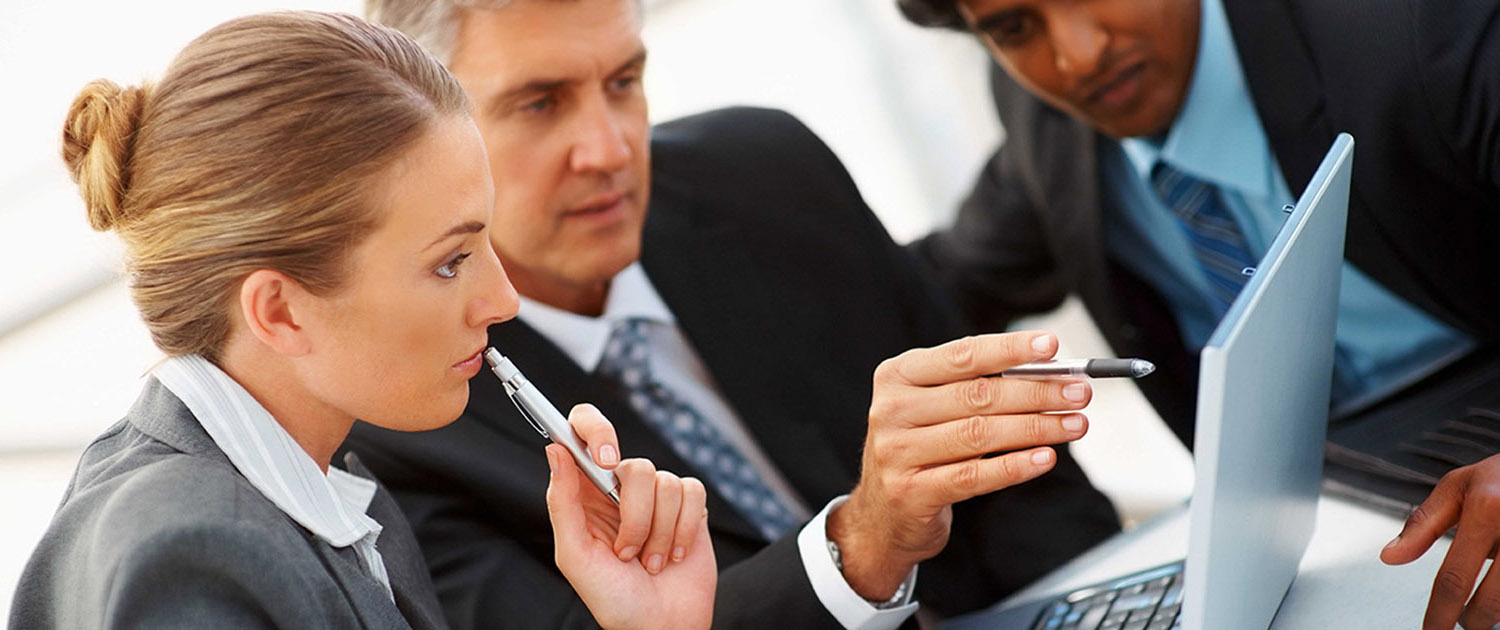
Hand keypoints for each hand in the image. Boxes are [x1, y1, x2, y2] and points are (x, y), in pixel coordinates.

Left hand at [545, 404, 715, 629]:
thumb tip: (555, 449)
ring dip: (658, 534)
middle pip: (633, 466)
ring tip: (650, 562)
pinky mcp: (690, 505)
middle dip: (634, 517)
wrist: (660, 626)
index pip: (583, 432)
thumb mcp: (575, 556)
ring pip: (665, 482)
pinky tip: (674, 555)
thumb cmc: (612, 598)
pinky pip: (692, 492)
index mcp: (585, 493)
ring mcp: (657, 496)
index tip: (605, 459)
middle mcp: (620, 488)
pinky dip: (684, 530)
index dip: (595, 430)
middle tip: (625, 551)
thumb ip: (562, 502)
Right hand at [829, 331, 1091, 598]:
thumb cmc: (920, 448)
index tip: (1052, 346)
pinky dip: (1016, 466)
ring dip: (1036, 428)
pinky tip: (1045, 458)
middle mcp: (891, 410)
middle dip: (1037, 392)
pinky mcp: (911, 492)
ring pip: (980, 434)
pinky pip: (975, 476)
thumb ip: (976, 385)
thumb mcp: (933, 406)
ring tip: (1075, 424)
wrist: (881, 515)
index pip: (962, 355)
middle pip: (977, 395)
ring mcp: (897, 452)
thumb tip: (1047, 370)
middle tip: (1078, 392)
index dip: (1010, 349)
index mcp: (898, 375)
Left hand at [1382, 454, 1499, 629]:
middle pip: (1492, 601)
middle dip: (1473, 620)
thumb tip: (1390, 557)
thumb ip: (1423, 524)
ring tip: (1484, 605)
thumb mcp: (1456, 487)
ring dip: (1497, 611)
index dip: (1441, 613)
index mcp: (1487, 508)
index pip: (1455, 577)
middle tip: (1464, 621)